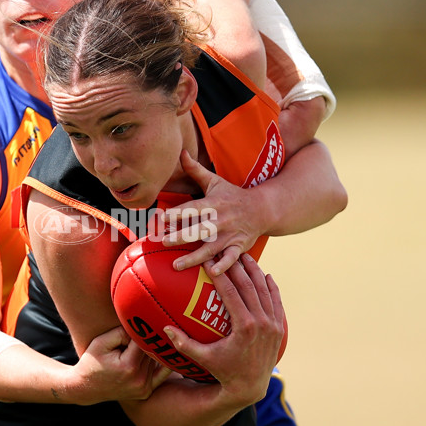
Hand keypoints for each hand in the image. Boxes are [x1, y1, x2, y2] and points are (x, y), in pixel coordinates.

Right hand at [71, 326, 171, 404]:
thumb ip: (122, 332)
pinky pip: (161, 374)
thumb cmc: (91, 362)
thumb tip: (141, 326)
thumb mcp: (101, 342)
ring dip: (150, 351)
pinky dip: (161, 363)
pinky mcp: (145, 392)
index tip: (138, 322)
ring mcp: (143, 388)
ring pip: (156, 360)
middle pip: (151, 350)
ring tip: (136, 346)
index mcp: (129, 366)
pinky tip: (160, 353)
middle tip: (138, 332)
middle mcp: (139, 379)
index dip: (139, 330)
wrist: (85, 388)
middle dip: (145, 340)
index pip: (144, 340)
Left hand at [158, 150, 267, 274]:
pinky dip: (224, 266)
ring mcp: (230, 235)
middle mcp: (221, 220)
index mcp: (213, 204)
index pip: (193, 208)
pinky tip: (212, 273)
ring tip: (176, 265)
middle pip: (199, 230)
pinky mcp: (238, 247)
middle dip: (182, 236)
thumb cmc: (232, 195)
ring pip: (210, 248)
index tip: (163, 217)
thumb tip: (181, 152)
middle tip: (164, 241)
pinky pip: (231, 259)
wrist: (263, 209)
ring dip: (194, 258)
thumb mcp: (215, 182)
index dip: (178, 213)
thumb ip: (196, 170)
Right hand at [164, 254, 283, 407]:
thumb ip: (184, 344)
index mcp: (244, 327)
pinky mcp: (279, 328)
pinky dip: (271, 287)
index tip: (210, 262)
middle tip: (227, 252)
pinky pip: (276, 302)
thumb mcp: (203, 358)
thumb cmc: (224, 371)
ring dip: (256, 272)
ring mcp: (273, 325)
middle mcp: (261, 323)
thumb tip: (165, 328)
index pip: (231, 293)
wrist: (251, 387)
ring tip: (246, 257)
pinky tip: (266, 275)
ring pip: (265, 291)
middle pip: (249, 286)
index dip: (220, 274)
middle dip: (237, 267)